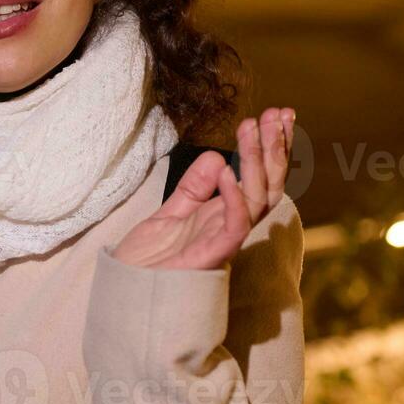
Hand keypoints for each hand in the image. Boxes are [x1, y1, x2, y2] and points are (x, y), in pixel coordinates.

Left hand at [112, 107, 295, 269]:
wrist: (124, 291)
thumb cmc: (146, 262)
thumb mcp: (169, 214)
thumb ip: (193, 189)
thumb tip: (215, 158)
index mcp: (224, 216)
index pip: (259, 179)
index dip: (270, 149)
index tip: (277, 116)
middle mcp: (230, 227)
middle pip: (268, 185)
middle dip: (276, 148)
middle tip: (280, 113)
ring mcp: (224, 241)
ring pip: (257, 200)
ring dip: (257, 161)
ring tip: (253, 127)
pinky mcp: (212, 256)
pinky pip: (234, 226)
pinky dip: (233, 198)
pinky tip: (227, 169)